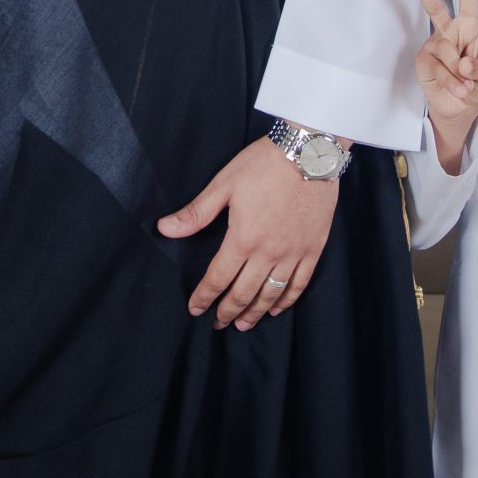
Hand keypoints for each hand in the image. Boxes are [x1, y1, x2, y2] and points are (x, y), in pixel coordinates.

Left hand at [158, 135, 340, 330]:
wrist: (309, 152)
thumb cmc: (263, 164)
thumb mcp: (224, 184)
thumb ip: (196, 213)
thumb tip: (164, 229)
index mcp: (242, 238)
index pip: (218, 278)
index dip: (204, 297)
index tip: (195, 310)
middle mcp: (268, 253)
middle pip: (244, 293)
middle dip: (228, 312)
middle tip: (218, 324)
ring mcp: (293, 253)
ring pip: (271, 294)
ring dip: (255, 313)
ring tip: (243, 325)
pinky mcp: (313, 249)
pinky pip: (299, 284)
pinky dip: (286, 300)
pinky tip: (277, 308)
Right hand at [412, 0, 477, 172]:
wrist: (460, 110)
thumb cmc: (476, 86)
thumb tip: (464, 62)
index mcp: (469, 30)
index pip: (468, 0)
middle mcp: (448, 33)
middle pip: (436, 9)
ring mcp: (433, 46)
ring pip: (445, 49)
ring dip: (459, 72)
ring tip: (465, 84)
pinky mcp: (422, 61)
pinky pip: (435, 67)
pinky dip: (449, 80)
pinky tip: (455, 87)